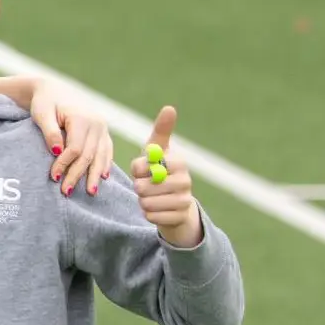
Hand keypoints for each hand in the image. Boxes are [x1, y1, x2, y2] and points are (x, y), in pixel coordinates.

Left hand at [28, 84, 113, 195]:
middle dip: (78, 175)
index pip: (75, 148)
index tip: (53, 177)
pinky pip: (107, 150)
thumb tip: (56, 151)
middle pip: (89, 155)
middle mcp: (97, 123)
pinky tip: (103, 177)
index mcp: (82, 118)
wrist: (54, 90)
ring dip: (94, 174)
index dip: (64, 164)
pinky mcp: (103, 131)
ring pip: (101, 155)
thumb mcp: (42, 114)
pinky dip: (105, 164)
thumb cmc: (44, 102)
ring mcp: (102, 127)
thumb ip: (50, 132)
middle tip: (66, 191)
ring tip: (90, 192)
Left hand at [133, 105, 203, 247]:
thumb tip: (169, 108)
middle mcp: (185, 180)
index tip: (144, 170)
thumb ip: (161, 132)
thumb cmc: (161, 173)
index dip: (138, 170)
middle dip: (139, 188)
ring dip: (143, 201)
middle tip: (148, 186)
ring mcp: (184, 199)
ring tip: (153, 197)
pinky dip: (149, 214)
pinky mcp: (179, 217)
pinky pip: (151, 216)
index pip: (145, 166)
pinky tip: (158, 209)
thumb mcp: (158, 152)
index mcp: (179, 162)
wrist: (177, 205)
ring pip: (146, 202)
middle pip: (142, 187)